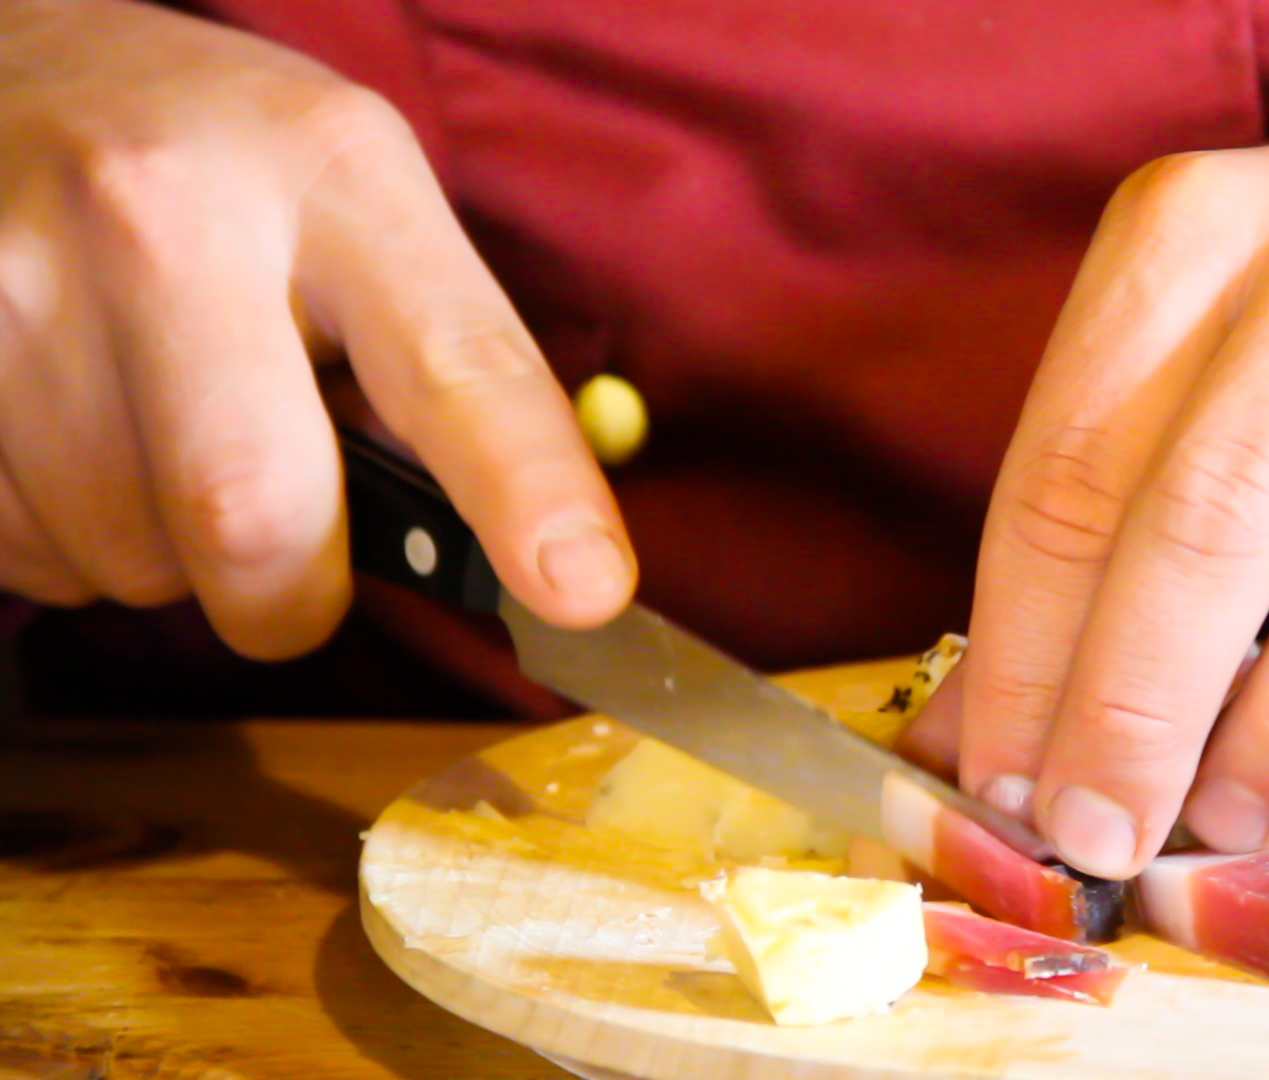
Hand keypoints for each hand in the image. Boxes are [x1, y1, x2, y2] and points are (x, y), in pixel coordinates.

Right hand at [0, 0, 633, 656]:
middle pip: (253, 514)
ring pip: (128, 558)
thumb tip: (535, 559)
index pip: (455, 364)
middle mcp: (165, 213)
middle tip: (288, 552)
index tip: (581, 592)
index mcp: (331, 172)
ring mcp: (14, 281)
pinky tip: (75, 430)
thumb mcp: (354, 202)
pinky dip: (71, 538)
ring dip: (164, 552)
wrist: (0, 64)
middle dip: (287, 591)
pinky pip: (25, 553)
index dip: (526, 493)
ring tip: (156, 426)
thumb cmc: (217, 165)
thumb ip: (439, 360)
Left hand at [942, 122, 1268, 877]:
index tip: (1006, 786)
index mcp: (1198, 224)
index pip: (1072, 474)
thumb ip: (1084, 537)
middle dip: (1139, 715)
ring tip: (1236, 811)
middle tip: (1106, 836)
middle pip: (1214, 522)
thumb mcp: (1186, 373)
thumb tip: (977, 756)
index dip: (1025, 657)